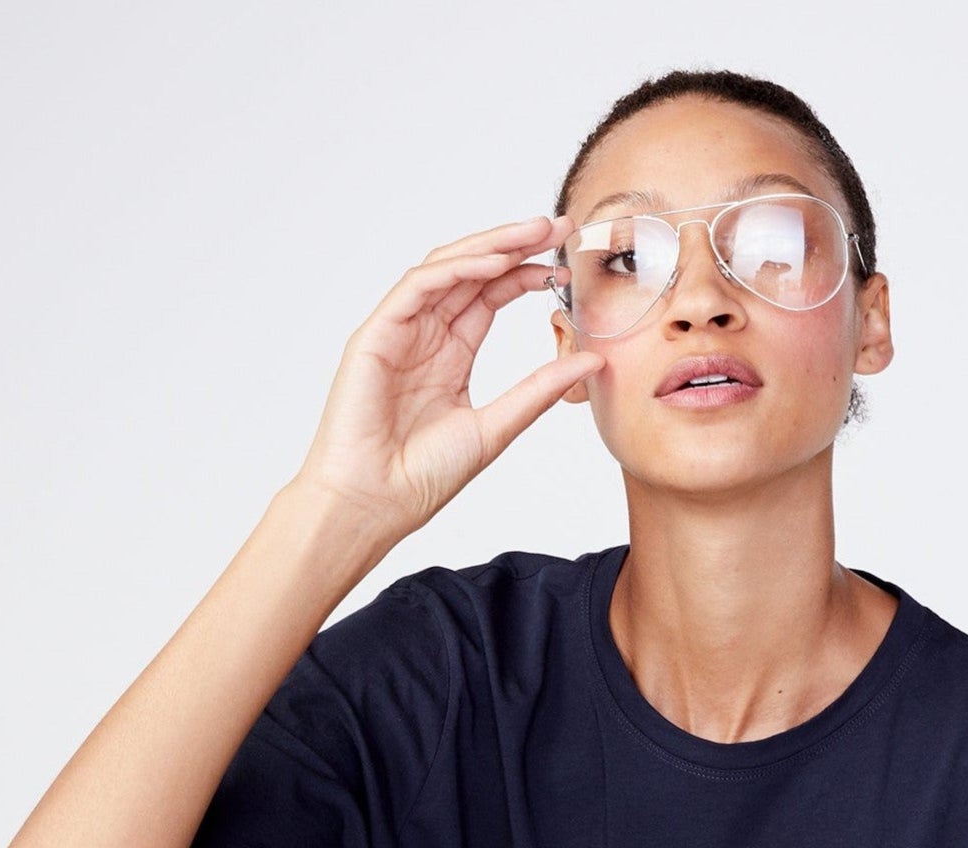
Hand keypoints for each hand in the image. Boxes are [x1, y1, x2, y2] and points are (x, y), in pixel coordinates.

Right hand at [290, 211, 603, 542]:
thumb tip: (593, 360)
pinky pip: (418, 286)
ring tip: (531, 232)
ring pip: (445, 269)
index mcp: (449, 356)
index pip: (490, 297)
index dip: (525, 274)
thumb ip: (540, 390)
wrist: (375, 503)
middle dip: (514, 246)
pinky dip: (455, 270)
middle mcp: (423, 335)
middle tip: (557, 225)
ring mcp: (398, 331)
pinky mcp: (376, 334)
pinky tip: (491, 263)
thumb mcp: (497, 426)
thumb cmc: (422, 476)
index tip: (565, 263)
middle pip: (471, 273)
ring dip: (489, 246)